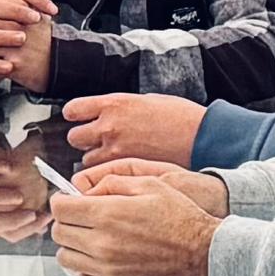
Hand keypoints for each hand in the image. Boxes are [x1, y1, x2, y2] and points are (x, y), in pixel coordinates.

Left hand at [48, 166, 226, 275]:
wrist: (205, 255)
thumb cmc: (182, 219)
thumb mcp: (150, 184)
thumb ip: (112, 182)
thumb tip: (85, 189)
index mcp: (107, 214)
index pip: (60, 208)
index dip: (62, 201)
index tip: (69, 202)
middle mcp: (102, 244)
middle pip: (59, 233)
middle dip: (67, 222)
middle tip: (83, 219)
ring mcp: (107, 269)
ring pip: (66, 258)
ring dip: (74, 246)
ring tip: (92, 239)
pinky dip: (86, 270)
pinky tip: (101, 260)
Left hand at [61, 90, 209, 167]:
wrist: (201, 137)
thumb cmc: (179, 116)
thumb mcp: (145, 101)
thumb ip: (121, 109)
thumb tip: (107, 113)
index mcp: (114, 104)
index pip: (73, 110)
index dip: (75, 115)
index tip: (79, 117)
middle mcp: (109, 126)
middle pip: (75, 137)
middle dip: (84, 140)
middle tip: (98, 140)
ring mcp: (116, 150)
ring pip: (86, 160)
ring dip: (96, 159)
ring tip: (115, 157)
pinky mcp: (125, 170)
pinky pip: (104, 174)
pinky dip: (108, 173)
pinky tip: (123, 168)